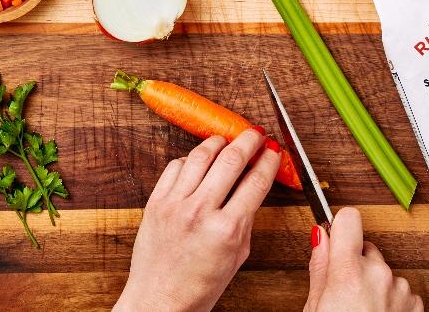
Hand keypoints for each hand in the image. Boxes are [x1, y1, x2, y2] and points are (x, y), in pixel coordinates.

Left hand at [114, 129, 280, 311]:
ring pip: (201, 155)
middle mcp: (201, 212)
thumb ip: (247, 218)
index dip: (268, 160)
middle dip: (248, 141)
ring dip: (219, 142)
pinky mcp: (155, 202)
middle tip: (256, 134)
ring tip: (228, 141)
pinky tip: (199, 161)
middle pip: (231, 159)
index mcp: (227, 229)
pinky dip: (190, 158)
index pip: (256, 181)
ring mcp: (175, 204)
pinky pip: (175, 167)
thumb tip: (254, 185)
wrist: (159, 300)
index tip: (273, 151)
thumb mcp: (238, 255)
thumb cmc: (200, 286)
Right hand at [305, 207, 422, 311]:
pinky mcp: (415, 304)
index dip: (340, 226)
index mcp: (350, 272)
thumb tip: (320, 236)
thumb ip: (320, 268)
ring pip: (383, 272)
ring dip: (374, 285)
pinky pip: (400, 290)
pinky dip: (390, 300)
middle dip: (355, 265)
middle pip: (367, 250)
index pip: (349, 219)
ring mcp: (400, 288)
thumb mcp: (315, 307)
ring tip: (362, 309)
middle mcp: (380, 274)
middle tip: (344, 293)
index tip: (336, 237)